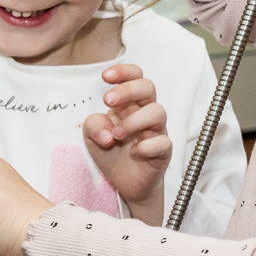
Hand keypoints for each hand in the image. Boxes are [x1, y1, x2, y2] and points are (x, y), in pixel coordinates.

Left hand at [82, 63, 170, 224]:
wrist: (125, 183)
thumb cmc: (112, 152)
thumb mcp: (92, 137)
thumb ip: (93, 125)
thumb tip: (108, 131)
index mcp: (129, 104)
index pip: (135, 77)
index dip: (123, 72)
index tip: (105, 77)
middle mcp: (145, 113)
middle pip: (148, 87)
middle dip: (127, 90)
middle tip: (107, 101)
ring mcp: (157, 131)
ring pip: (158, 112)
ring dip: (133, 121)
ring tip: (116, 135)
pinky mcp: (163, 151)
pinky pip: (163, 142)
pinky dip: (146, 146)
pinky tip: (134, 153)